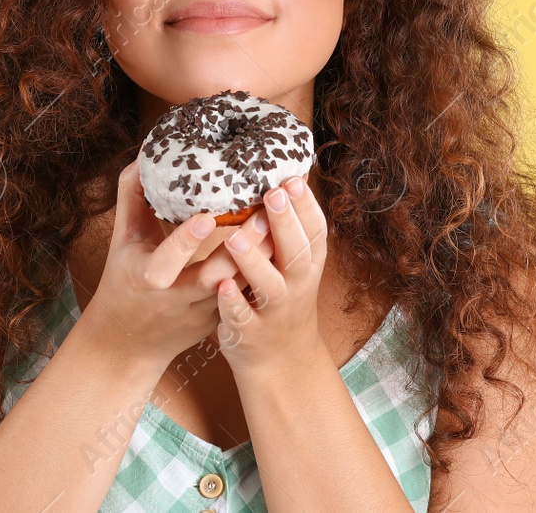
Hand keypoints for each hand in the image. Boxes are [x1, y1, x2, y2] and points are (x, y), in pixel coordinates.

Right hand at [83, 162, 274, 368]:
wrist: (131, 343)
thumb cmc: (125, 281)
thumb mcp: (124, 241)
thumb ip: (133, 199)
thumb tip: (145, 156)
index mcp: (148, 279)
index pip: (166, 262)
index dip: (185, 242)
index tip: (207, 217)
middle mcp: (176, 300)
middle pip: (214, 278)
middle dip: (242, 248)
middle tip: (266, 212)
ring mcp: (201, 313)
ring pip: (237, 287)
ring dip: (261, 257)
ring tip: (281, 221)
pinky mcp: (220, 319)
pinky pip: (245, 293)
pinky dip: (263, 269)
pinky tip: (282, 244)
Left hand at [213, 175, 328, 375]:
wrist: (281, 360)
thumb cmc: (283, 297)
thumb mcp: (297, 264)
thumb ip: (292, 228)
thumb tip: (294, 175)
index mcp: (307, 265)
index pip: (314, 232)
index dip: (306, 207)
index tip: (293, 179)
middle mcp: (296, 286)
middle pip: (295, 254)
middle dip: (285, 224)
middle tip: (271, 195)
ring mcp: (274, 311)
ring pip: (268, 286)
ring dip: (253, 261)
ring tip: (234, 237)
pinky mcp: (250, 332)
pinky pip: (242, 317)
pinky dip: (233, 303)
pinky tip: (222, 286)